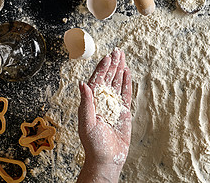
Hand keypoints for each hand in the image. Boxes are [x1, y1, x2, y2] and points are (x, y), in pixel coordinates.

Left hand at [77, 48, 131, 182]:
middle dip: (112, 64)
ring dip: (120, 69)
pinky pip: (126, 93)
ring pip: (117, 83)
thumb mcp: (87, 123)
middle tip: (117, 51)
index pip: (97, 80)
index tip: (107, 57)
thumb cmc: (94, 144)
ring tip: (122, 56)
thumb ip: (86, 103)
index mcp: (92, 102)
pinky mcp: (123, 111)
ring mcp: (113, 105)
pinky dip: (127, 82)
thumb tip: (82, 84)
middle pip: (108, 78)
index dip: (102, 68)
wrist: (107, 158)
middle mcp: (102, 101)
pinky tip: (127, 72)